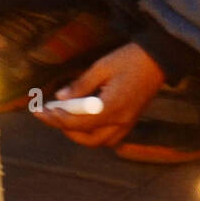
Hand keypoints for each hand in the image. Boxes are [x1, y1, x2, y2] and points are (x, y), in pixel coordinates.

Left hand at [33, 42, 164, 147]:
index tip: (39, 111)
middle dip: (64, 129)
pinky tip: (81, 121)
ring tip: (62, 118)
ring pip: (99, 141)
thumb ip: (81, 85)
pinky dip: (93, 134)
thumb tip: (60, 98)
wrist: (160, 58)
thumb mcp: (102, 67)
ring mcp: (128, 123)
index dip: (56, 118)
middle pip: (88, 138)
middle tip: (48, 115)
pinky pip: (109, 137)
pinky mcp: (131, 121)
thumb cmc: (130, 59)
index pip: (79, 122)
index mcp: (113, 107)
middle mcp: (121, 120)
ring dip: (78, 135)